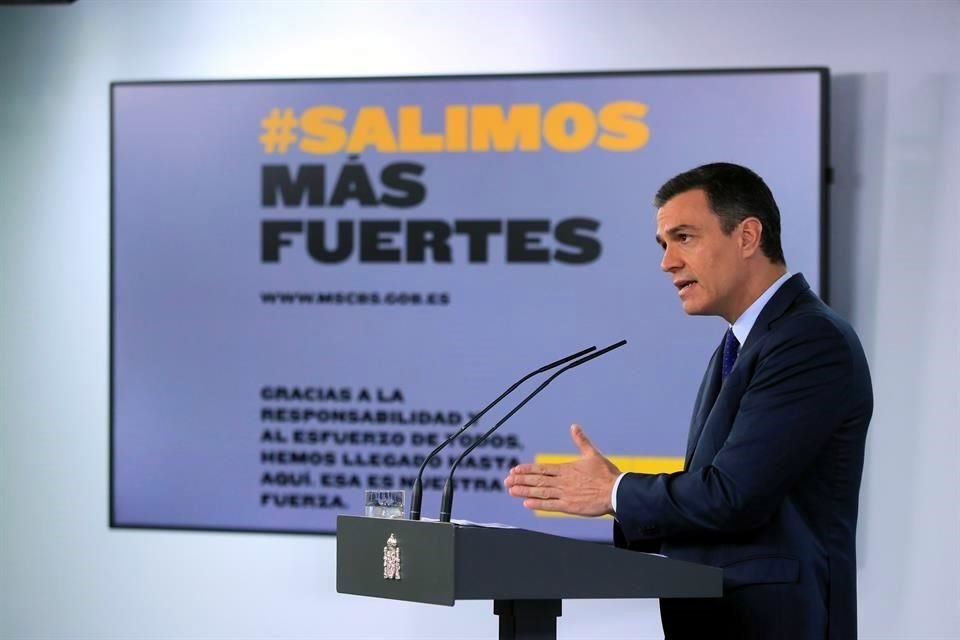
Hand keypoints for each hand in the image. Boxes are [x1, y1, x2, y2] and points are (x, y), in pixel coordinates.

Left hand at [504, 423, 620, 516]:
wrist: (616, 491)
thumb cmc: (606, 474)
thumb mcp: (592, 454)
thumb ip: (581, 441)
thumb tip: (574, 426)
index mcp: (566, 469)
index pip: (542, 468)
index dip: (527, 470)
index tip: (514, 470)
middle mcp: (562, 481)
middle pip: (537, 480)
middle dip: (521, 480)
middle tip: (507, 481)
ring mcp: (565, 494)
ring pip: (540, 492)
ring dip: (525, 491)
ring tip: (511, 490)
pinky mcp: (570, 506)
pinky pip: (550, 505)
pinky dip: (538, 504)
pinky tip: (526, 503)